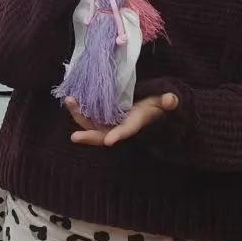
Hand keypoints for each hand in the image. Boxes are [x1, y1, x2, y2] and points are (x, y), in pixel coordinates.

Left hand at [64, 92, 178, 146]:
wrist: (149, 109)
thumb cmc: (156, 106)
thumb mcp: (163, 103)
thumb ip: (168, 102)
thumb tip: (172, 99)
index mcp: (134, 124)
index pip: (126, 131)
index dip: (118, 136)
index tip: (109, 142)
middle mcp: (119, 127)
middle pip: (102, 134)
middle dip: (89, 136)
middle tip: (75, 137)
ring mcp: (109, 122)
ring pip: (92, 123)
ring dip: (79, 115)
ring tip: (69, 100)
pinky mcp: (102, 116)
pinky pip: (89, 115)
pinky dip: (80, 109)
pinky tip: (70, 98)